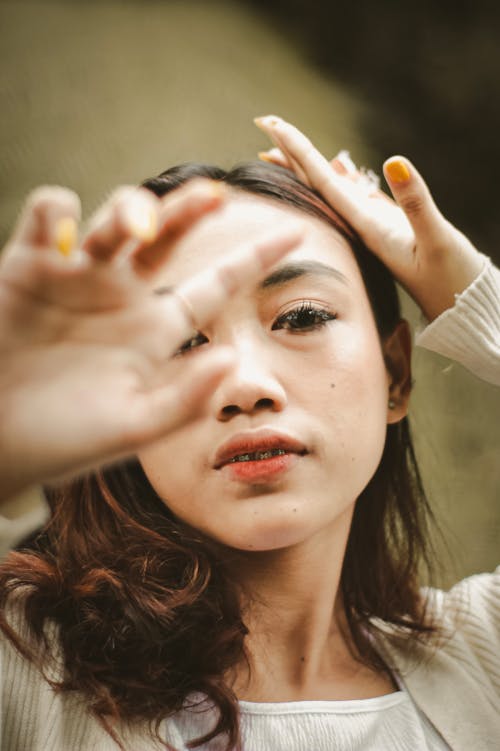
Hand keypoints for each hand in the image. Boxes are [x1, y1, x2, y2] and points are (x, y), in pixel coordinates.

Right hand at [0, 181, 301, 500]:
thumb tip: (233, 358)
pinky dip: (59, 210)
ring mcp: (77, 278)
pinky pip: (49, 217)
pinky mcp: (28, 267)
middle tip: (216, 195)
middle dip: (191, 210)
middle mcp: (122, 297)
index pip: (215, 286)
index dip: (254, 259)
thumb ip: (185, 398)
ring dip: (130, 208)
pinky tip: (68, 229)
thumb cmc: (64, 441)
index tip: (299, 233)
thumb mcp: (134, 426)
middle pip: (168, 237)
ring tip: (138, 224)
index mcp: (155, 331)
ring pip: (114, 219)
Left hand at [255, 115, 483, 321]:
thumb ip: (415, 203)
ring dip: (308, 165)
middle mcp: (360, 226)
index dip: (298, 151)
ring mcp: (372, 227)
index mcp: (365, 226)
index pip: (321, 182)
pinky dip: (342, 179)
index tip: (272, 123)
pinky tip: (334, 169)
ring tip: (282, 143)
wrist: (461, 311)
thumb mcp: (436, 241)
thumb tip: (392, 160)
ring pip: (332, 190)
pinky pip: (356, 198)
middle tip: (265, 119)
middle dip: (290, 151)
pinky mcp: (387, 229)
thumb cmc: (452, 282)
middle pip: (316, 183)